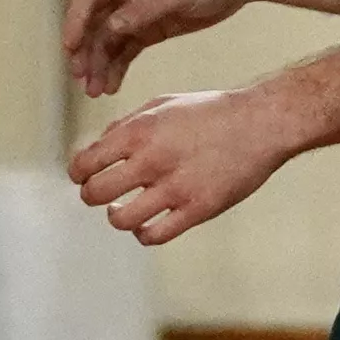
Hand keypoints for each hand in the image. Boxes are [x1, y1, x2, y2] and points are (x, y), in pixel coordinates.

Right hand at [63, 0, 253, 96]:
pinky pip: (124, 50)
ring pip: (106, 40)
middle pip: (93, 23)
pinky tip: (111, 86)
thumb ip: (145, 8)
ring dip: (98, 64)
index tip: (70, 49)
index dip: (75, 23)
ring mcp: (134, 10)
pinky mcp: (148, 27)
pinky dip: (116, 67)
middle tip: (81, 79)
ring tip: (94, 92)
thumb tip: (112, 27)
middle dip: (84, 51)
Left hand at [68, 82, 296, 245]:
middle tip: (101, 193)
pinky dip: (143, 233)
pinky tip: (148, 224)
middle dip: (91, 194)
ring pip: (120, 219)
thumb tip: (96, 148)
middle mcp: (152, 159)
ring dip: (116, 216)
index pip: (85, 162)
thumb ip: (125, 125)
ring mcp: (175, 188)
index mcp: (139, 131)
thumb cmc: (211, 112)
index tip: (84, 175)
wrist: (261, 123)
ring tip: (123, 209)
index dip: (79, 172)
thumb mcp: (162, 104)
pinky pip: (154, 236)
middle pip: (94, 192)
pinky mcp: (197, 210)